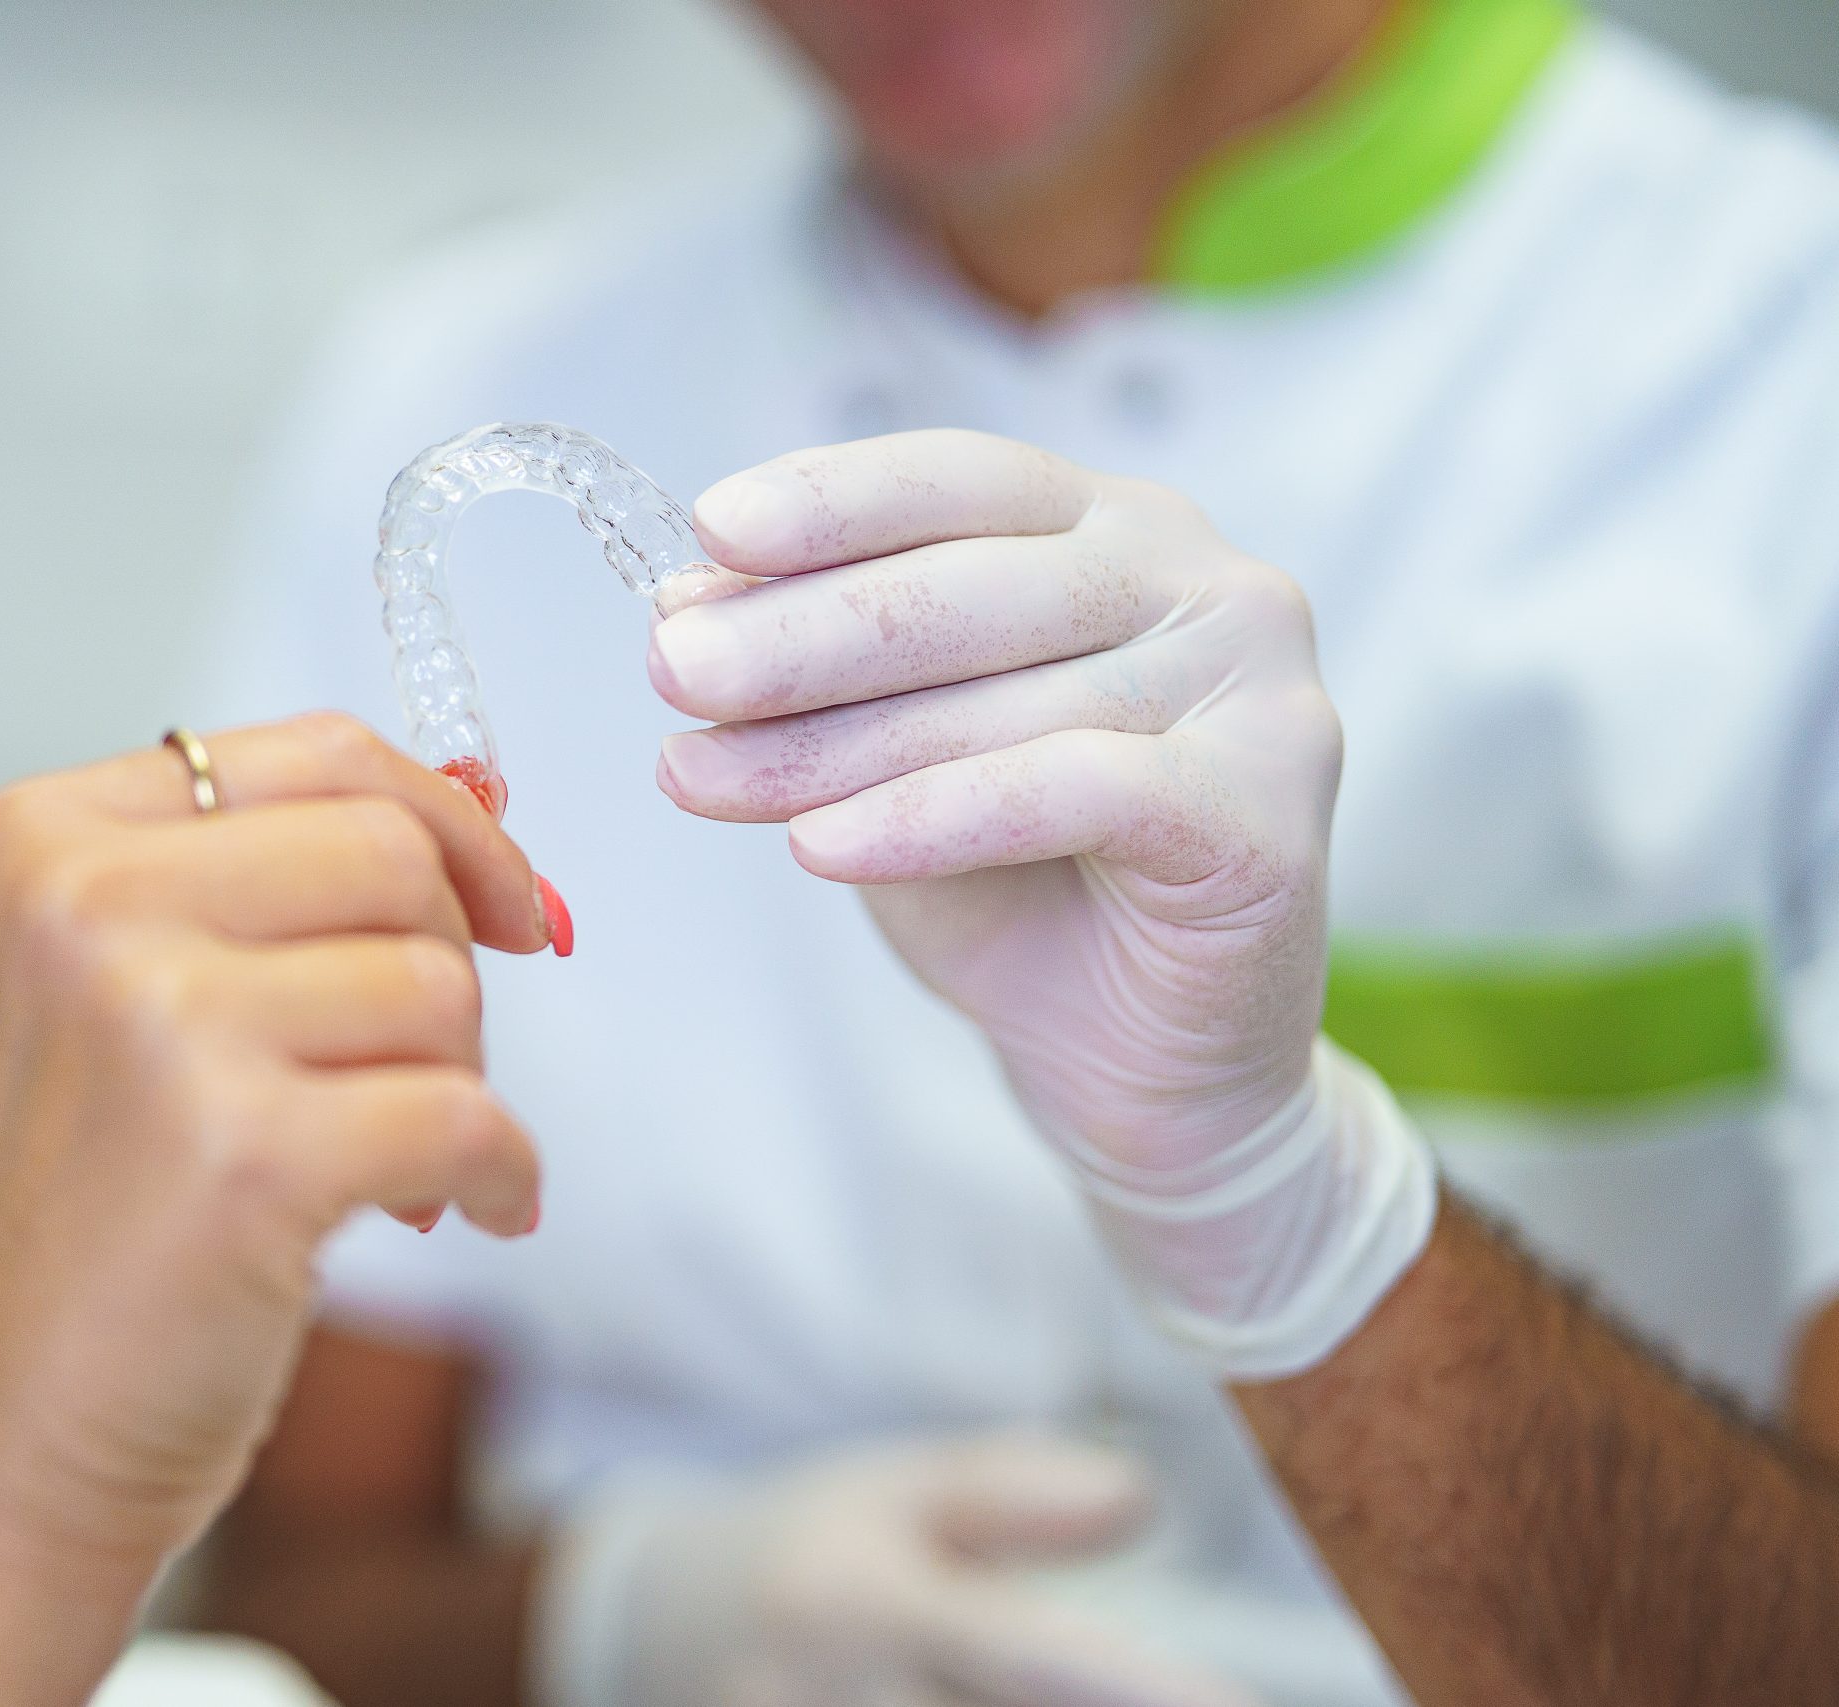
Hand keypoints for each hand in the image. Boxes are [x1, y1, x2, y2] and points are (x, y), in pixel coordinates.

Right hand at [0, 714, 551, 1593]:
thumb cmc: (56, 1238)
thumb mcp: (96, 1001)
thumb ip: (253, 889)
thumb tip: (478, 816)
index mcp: (44, 843)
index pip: (316, 754)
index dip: (444, 820)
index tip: (502, 899)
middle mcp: (84, 908)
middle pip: (391, 855)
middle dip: (453, 963)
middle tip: (423, 1064)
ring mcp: (160, 1027)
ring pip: (437, 985)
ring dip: (458, 1084)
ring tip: (393, 1167)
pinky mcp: (246, 1158)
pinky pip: (468, 1117)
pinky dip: (502, 1174)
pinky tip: (468, 1213)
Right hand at [535, 1433, 1262, 1706]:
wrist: (644, 1628)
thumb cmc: (801, 1550)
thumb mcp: (889, 1490)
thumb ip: (1010, 1493)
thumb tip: (1140, 1500)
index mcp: (859, 1601)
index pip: (1024, 1658)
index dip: (1145, 1693)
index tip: (1237, 1703)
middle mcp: (830, 1702)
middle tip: (1199, 1700)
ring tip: (1097, 1695)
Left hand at [652, 432, 1431, 1376]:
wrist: (1142, 1073)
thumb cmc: (1021, 894)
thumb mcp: (889, 764)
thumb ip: (819, 682)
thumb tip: (683, 604)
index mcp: (1120, 532)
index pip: (963, 478)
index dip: (833, 501)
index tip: (707, 533)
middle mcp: (1207, 584)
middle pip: (969, 583)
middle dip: (798, 633)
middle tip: (670, 671)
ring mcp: (1257, 690)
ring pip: (1002, 696)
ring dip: (829, 744)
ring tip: (700, 778)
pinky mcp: (1263, 809)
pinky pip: (1069, 788)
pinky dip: (928, 817)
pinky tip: (820, 847)